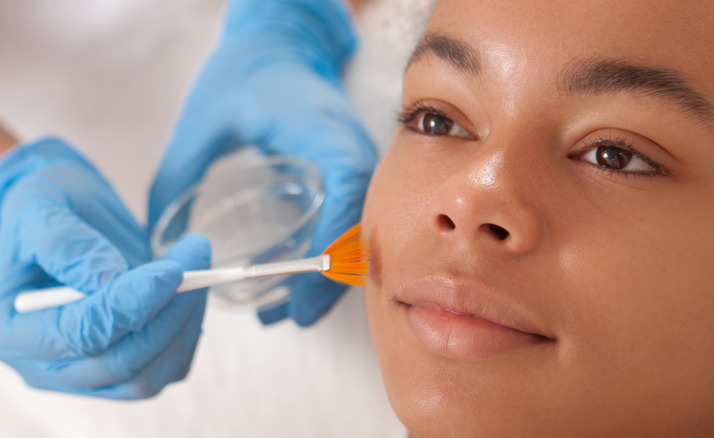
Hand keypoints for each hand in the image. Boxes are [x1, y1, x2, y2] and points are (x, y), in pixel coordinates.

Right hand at [0, 138, 210, 398]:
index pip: (82, 333)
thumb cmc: (38, 212)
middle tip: (194, 254)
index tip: (172, 269)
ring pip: (149, 375)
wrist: (54, 222)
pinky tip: (191, 293)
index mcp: (16, 328)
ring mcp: (85, 373)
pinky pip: (165, 369)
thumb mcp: (38, 207)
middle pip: (122, 362)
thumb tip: (107, 277)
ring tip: (197, 269)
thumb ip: (64, 242)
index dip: (133, 304)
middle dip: (169, 310)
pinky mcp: (119, 369)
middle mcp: (47, 364)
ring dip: (184, 323)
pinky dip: (187, 334)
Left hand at [149, 0, 376, 325]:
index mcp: (322, 129)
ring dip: (335, 274)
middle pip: (363, 221)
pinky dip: (334, 256)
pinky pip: (354, 219)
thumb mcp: (203, 118)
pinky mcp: (350, 170)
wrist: (282, 43)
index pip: (347, 188)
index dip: (333, 241)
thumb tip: (156, 240)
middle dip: (333, 277)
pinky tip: (302, 282)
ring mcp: (357, 160)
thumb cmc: (246, 71)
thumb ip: (177, 172)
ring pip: (363, 228)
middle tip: (294, 315)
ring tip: (294, 312)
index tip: (303, 285)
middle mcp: (352, 147)